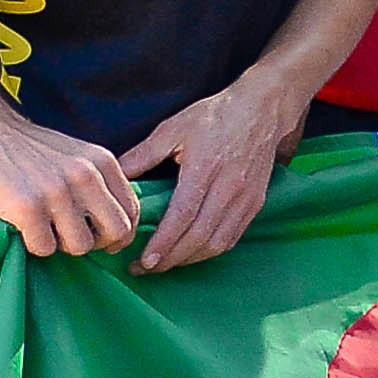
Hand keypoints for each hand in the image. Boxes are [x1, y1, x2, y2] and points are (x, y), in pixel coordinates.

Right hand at [0, 106, 148, 259]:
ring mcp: (58, 193)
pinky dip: (34, 245)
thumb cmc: (26, 149)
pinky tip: (24, 228)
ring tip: (44, 229)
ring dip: (62, 245)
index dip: (121, 232)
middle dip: (97, 244)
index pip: (131, 210)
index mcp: (102, 163)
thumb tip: (113, 223)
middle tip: (74, 239)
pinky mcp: (28, 208)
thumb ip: (96, 182)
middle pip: (117, 232)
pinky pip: (45, 248)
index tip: (103, 239)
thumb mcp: (76, 156)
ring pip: (81, 246)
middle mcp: (86, 177)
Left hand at [118, 79, 301, 272]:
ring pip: (218, 242)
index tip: (144, 260)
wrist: (262, 109)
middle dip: (171, 259)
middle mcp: (230, 187)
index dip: (163, 243)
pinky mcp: (255, 203)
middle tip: (145, 268)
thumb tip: (115, 177)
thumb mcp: (173, 128)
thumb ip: (142, 155)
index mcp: (205, 168)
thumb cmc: (215, 116)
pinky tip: (192, 252)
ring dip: (190, 259)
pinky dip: (210, 250)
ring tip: (166, 263)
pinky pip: (232, 237)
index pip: (182, 216)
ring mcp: (246, 198)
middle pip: (199, 236)